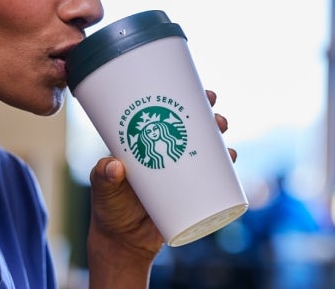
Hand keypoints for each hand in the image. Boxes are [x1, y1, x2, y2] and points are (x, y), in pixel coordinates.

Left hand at [87, 90, 234, 287]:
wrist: (123, 242)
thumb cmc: (109, 209)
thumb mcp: (103, 190)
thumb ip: (103, 177)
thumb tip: (114, 166)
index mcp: (146, 144)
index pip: (168, 115)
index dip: (185, 100)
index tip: (201, 93)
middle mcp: (167, 154)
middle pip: (193, 129)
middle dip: (210, 118)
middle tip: (217, 117)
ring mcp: (180, 175)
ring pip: (206, 151)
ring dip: (221, 141)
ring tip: (225, 140)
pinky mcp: (190, 196)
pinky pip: (212, 180)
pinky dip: (225, 169)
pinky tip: (231, 159)